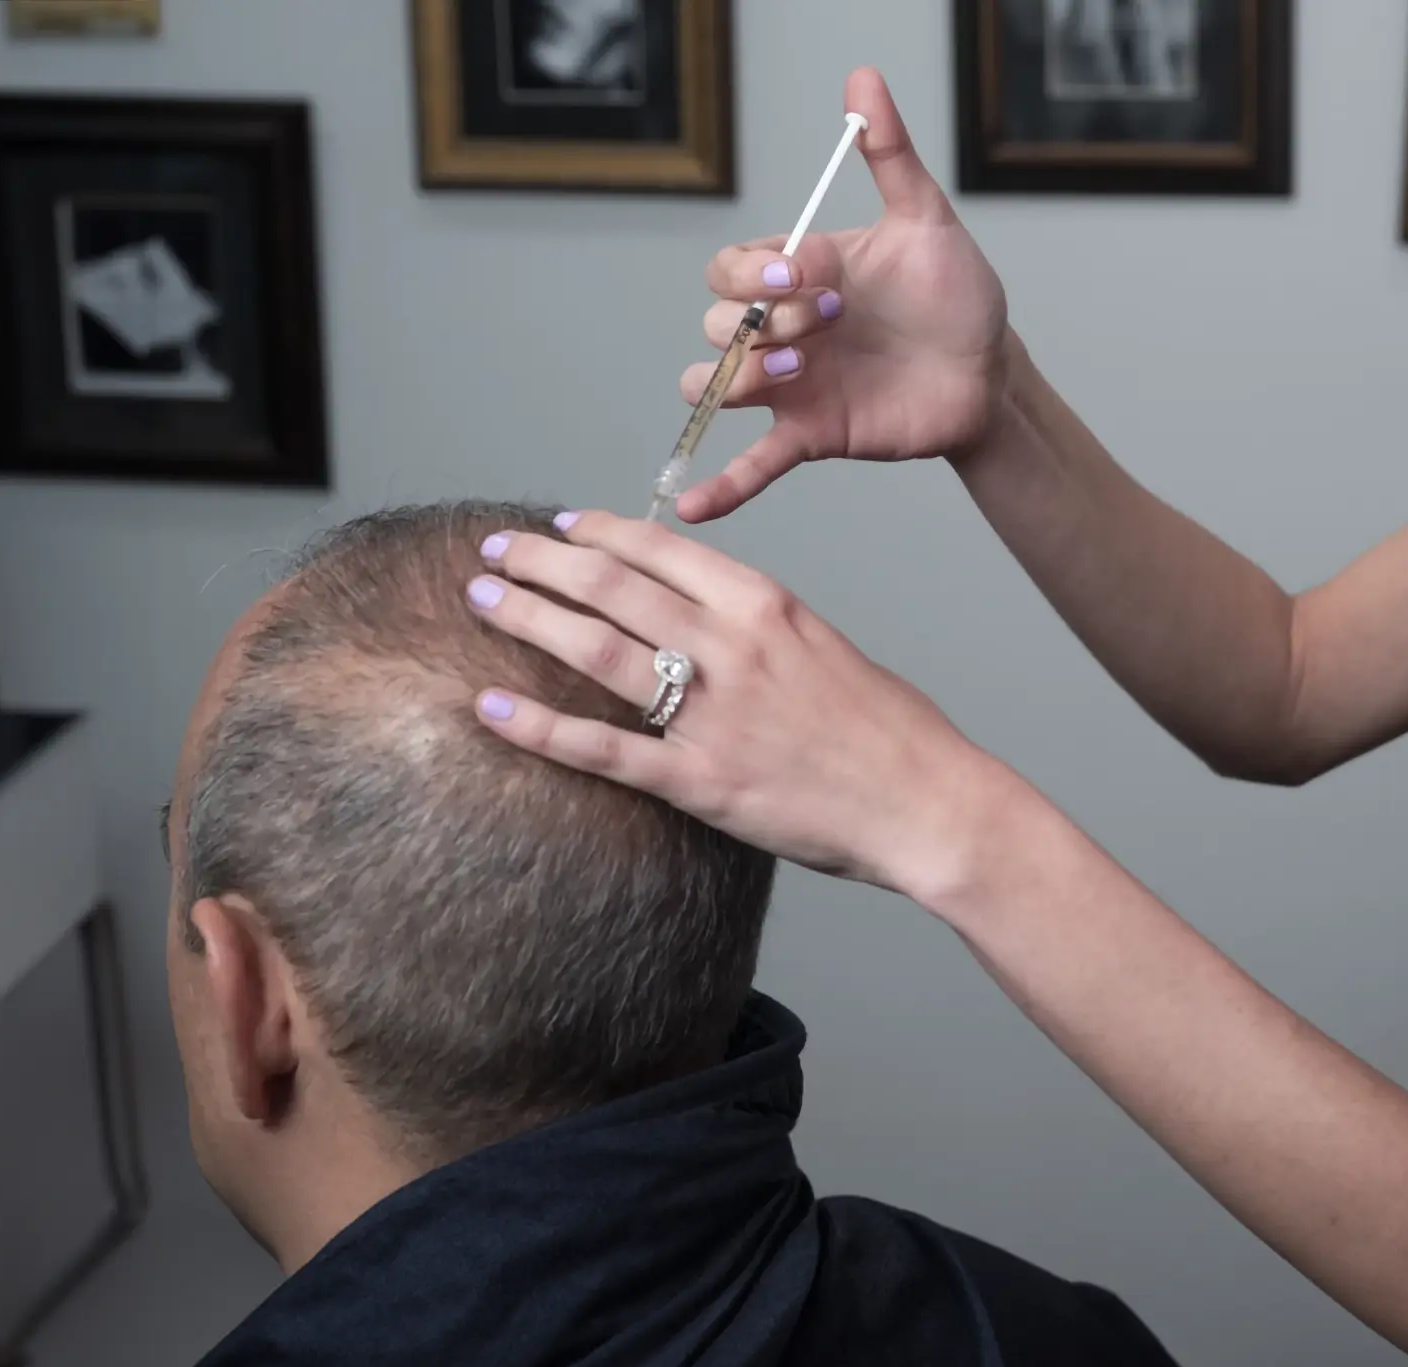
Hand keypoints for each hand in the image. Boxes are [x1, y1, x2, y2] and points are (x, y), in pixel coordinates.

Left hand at [464, 510, 1012, 897]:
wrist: (928, 802)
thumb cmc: (885, 729)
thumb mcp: (822, 645)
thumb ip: (754, 622)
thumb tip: (694, 606)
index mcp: (764, 605)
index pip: (660, 549)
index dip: (597, 532)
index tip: (556, 524)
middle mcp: (732, 647)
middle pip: (613, 587)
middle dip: (542, 563)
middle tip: (492, 550)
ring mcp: (713, 714)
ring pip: (597, 649)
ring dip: (528, 618)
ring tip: (479, 598)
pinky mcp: (701, 782)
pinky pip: (603, 749)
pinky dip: (539, 727)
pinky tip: (490, 709)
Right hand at [676, 68, 1010, 523]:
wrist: (992, 372)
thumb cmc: (957, 296)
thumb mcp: (925, 221)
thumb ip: (889, 155)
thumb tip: (863, 81)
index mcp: (795, 277)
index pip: (732, 271)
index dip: (759, 273)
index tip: (815, 271)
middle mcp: (779, 331)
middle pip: (713, 325)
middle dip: (758, 321)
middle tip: (826, 320)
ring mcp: (788, 387)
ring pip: (714, 385)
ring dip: (736, 379)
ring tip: (791, 371)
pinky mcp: (808, 436)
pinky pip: (750, 466)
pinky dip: (718, 487)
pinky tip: (691, 505)